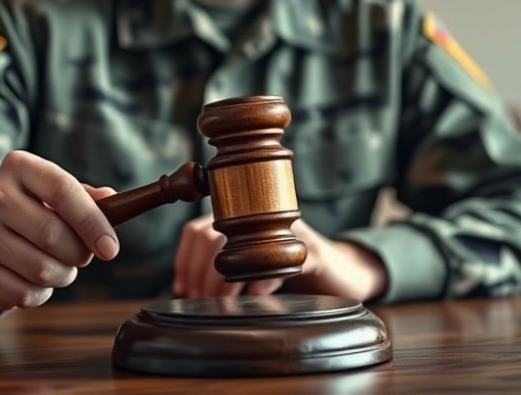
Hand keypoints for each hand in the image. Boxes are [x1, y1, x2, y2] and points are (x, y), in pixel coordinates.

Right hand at [0, 150, 118, 309]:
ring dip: (63, 274)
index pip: (62, 191)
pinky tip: (36, 279)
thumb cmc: (39, 210)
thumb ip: (90, 197)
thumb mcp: (62, 194)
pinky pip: (25, 294)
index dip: (92, 222)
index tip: (110, 248)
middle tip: (82, 254)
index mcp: (18, 167)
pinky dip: (42, 293)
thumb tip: (111, 200)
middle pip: (52, 234)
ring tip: (60, 265)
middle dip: (79, 253)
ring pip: (41, 269)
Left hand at [172, 216, 386, 300]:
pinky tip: (254, 299)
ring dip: (224, 283)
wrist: (338, 271)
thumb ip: (219, 267)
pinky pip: (278, 266)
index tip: (181, 288)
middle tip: (200, 300)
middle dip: (200, 275)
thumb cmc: (286, 269)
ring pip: (239, 249)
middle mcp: (262, 218)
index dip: (184, 260)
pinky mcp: (311, 253)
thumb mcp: (247, 264)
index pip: (197, 229)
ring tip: (223, 303)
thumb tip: (184, 288)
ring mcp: (288, 233)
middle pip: (211, 237)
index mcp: (242, 217)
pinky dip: (260, 286)